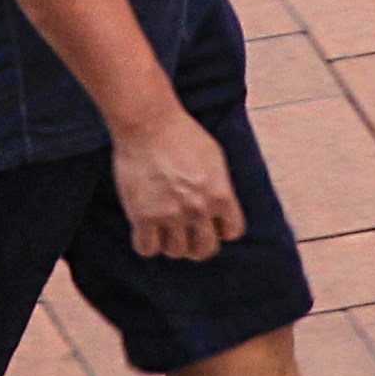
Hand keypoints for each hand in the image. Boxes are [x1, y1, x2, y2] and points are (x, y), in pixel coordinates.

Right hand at [112, 104, 245, 262]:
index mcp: (220, 194)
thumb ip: (220, 187)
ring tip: (163, 228)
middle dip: (197, 243)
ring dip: (170, 242)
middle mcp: (198, 209)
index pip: (231, 232)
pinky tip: (145, 230)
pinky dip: (146, 243)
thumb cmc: (180, 133)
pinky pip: (147, 248)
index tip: (210, 224)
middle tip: (186, 233)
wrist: (147, 123)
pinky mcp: (142, 216)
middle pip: (204, 250)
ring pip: (176, 252)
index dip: (220, 229)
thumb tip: (220, 207)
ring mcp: (170, 215)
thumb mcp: (214, 158)